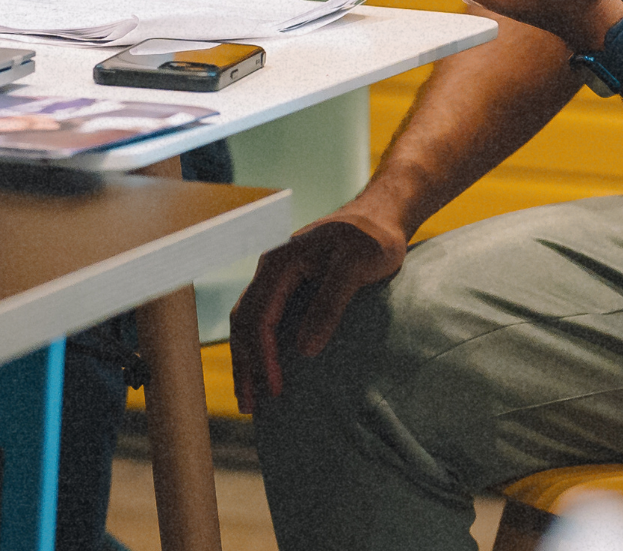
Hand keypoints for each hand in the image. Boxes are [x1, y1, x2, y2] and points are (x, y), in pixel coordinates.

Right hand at [228, 206, 407, 409]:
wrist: (379, 215)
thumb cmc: (372, 237)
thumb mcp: (356, 266)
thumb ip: (330, 303)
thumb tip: (304, 350)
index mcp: (280, 262)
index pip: (260, 317)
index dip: (264, 356)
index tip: (276, 389)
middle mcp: (270, 269)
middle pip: (243, 322)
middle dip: (244, 365)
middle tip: (250, 406)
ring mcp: (277, 277)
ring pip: (247, 321)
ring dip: (245, 358)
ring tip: (250, 396)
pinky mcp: (287, 285)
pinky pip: (261, 318)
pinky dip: (257, 345)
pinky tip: (264, 368)